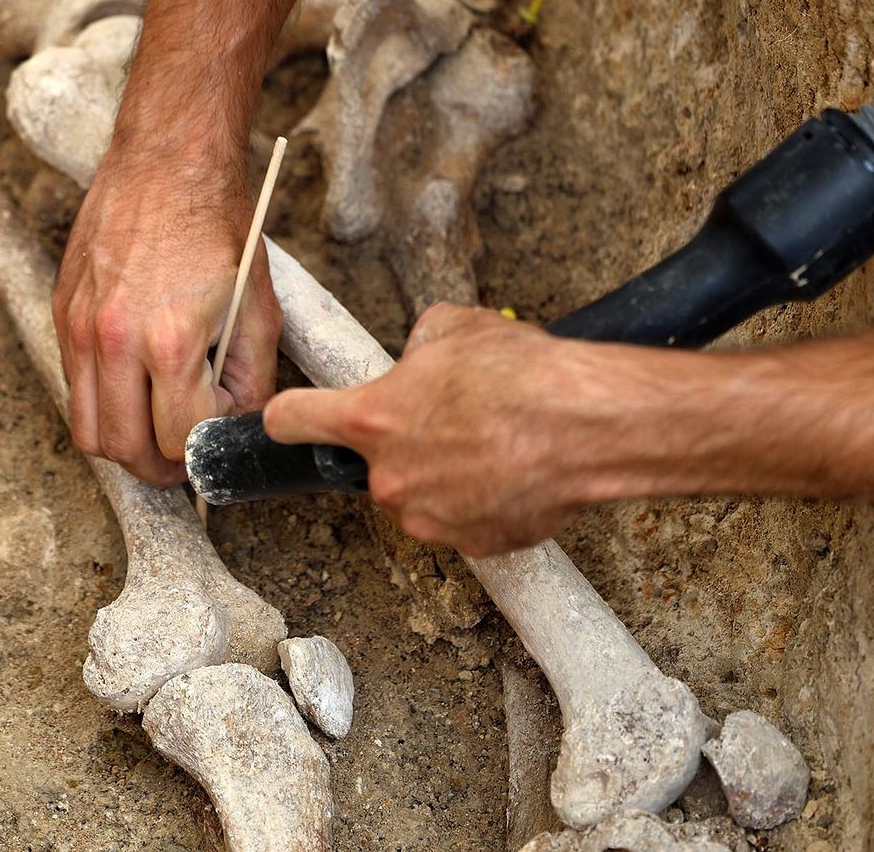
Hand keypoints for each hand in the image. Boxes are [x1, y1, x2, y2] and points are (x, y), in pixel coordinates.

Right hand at [53, 142, 281, 486]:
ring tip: (154, 428)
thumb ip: (251, 379)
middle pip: (125, 450)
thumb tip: (235, 426)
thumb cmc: (216, 226)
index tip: (219, 428)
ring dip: (124, 443)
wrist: (166, 162)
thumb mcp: (256, 306)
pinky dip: (102, 402)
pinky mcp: (62, 314)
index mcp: (169, 340)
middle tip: (184, 456)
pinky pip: (73, 387)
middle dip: (161, 467)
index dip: (206, 447)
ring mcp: (80, 328)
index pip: (178, 440)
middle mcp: (114, 340)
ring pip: (87, 430)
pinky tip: (134, 383)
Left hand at [263, 303, 659, 556]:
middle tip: (454, 418)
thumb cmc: (521, 373)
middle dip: (405, 443)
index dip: (289, 417)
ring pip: (422, 494)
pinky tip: (517, 471)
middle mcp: (388, 478)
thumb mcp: (452, 328)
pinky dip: (484, 502)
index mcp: (368, 419)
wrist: (588, 424)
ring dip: (445, 474)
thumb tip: (420, 357)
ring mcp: (430, 518)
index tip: (285, 420)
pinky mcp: (475, 544)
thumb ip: (417, 347)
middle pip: (374, 462)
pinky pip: (466, 520)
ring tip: (496, 442)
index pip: (291, 421)